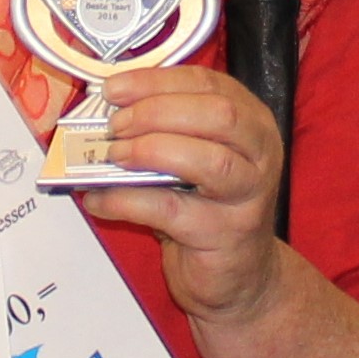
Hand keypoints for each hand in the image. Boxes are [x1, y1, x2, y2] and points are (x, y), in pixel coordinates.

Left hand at [74, 64, 297, 324]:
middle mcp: (260, 153)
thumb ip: (163, 130)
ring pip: (207, 161)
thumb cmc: (208, 208)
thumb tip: (107, 112)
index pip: (207, 84)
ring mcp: (248, 196)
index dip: (157, 82)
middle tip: (115, 125)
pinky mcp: (225, 235)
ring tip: (113, 156)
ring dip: (150, 151)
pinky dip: (125, 201)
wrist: (238, 275)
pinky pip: (169, 210)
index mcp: (252, 121)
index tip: (115, 88)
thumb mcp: (192, 158)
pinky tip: (98, 200)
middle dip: (156, 112)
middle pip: (217, 114)